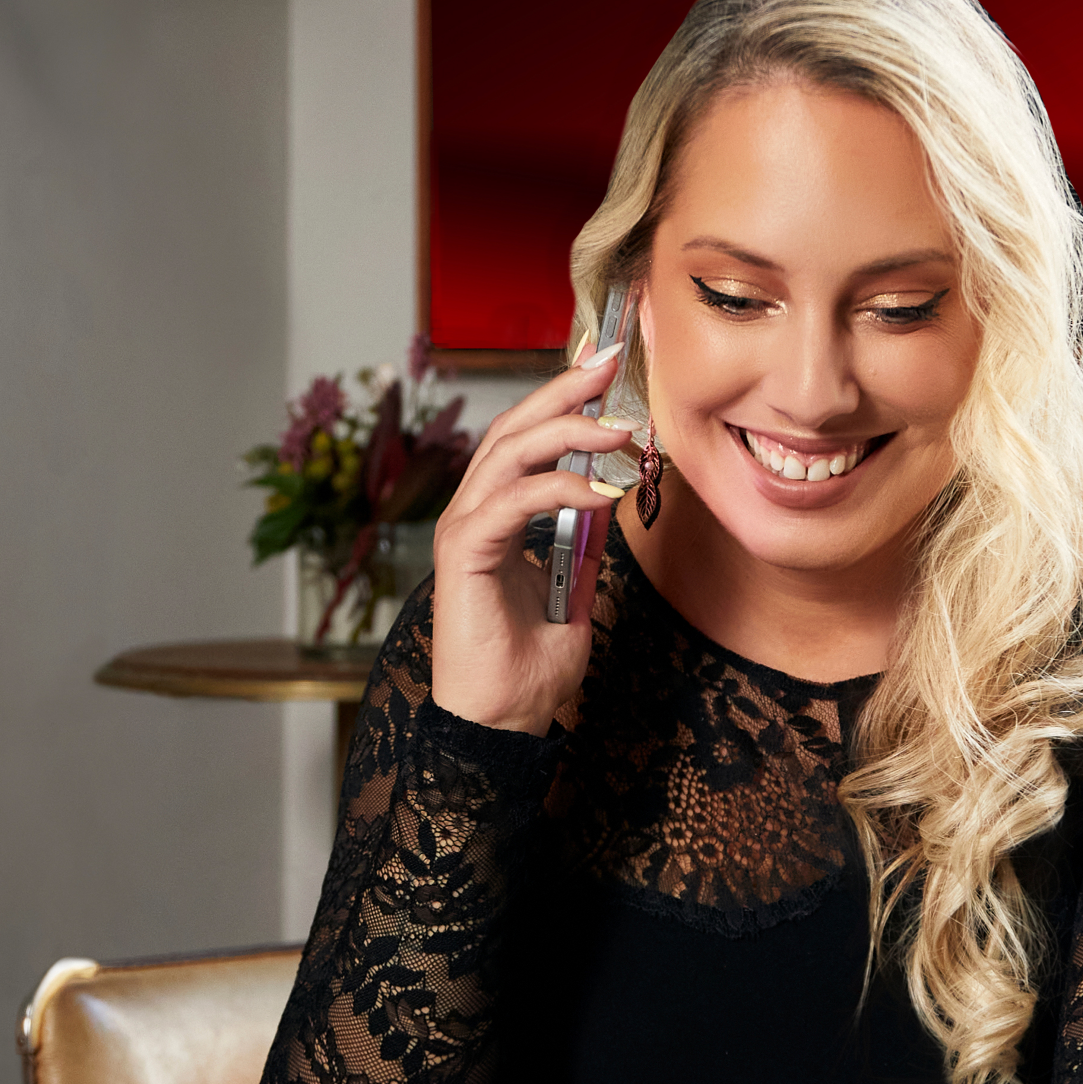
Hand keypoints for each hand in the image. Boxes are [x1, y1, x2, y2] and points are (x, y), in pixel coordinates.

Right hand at [429, 346, 632, 735]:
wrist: (501, 723)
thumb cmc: (529, 670)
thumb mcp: (577, 597)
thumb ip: (586, 550)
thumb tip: (610, 505)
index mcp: (496, 518)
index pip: (526, 441)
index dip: (563, 401)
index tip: (608, 369)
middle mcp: (474, 514)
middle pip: (514, 429)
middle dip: (563, 390)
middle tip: (611, 360)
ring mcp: (463, 531)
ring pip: (508, 453)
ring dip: (566, 431)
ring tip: (619, 426)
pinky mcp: (463, 555)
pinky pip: (510, 503)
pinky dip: (556, 489)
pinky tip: (600, 492)